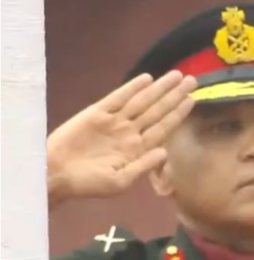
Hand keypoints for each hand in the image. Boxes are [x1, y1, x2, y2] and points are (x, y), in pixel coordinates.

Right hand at [47, 71, 197, 204]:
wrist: (56, 174)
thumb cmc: (88, 183)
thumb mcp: (120, 181)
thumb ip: (143, 166)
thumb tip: (164, 152)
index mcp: (138, 149)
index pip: (163, 128)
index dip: (177, 114)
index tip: (192, 100)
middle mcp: (130, 132)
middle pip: (157, 110)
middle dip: (174, 96)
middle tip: (193, 81)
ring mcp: (115, 121)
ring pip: (142, 101)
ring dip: (160, 89)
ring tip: (177, 76)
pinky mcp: (97, 113)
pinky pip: (118, 98)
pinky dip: (132, 88)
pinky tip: (147, 79)